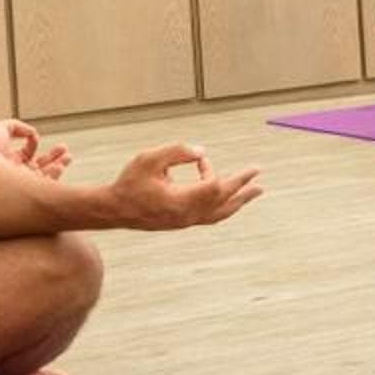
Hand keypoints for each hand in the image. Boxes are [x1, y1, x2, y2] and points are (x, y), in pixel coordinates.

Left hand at [0, 118, 69, 179]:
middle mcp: (17, 172)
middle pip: (40, 165)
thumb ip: (16, 126)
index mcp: (8, 159)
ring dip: (58, 165)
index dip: (33, 142)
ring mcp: (23, 183)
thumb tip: (32, 132)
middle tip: (64, 150)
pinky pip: (46, 186)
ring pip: (46, 175)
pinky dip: (55, 175)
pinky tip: (59, 167)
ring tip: (67, 157)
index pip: (26, 152)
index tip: (35, 136)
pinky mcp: (28, 191)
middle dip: (54, 156)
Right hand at [100, 143, 263, 231]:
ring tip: (255, 192)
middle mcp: (187, 215)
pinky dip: (224, 206)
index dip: (210, 170)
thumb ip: (177, 152)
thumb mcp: (149, 159)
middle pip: (224, 203)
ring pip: (220, 213)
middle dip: (242, 188)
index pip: (213, 187)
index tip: (199, 160)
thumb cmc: (129, 183)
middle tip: (260, 179)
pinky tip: (229, 200)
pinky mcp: (183, 223)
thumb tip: (202, 152)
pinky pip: (211, 216)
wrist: (114, 209)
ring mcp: (186, 222)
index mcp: (181, 202)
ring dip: (239, 201)